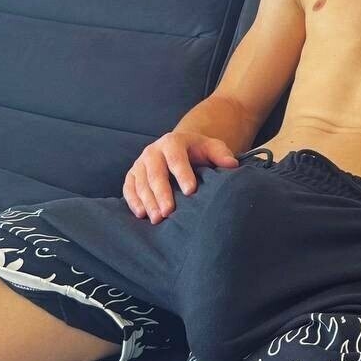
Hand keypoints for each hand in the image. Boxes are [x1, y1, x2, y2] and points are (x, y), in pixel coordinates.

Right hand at [123, 130, 238, 222]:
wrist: (179, 147)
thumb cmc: (198, 151)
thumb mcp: (211, 147)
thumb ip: (221, 154)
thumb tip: (232, 165)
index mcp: (173, 142)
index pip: (176, 158)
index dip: (183, 174)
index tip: (191, 191)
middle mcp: (153, 150)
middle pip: (155, 173)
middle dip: (162, 193)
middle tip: (169, 212)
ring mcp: (140, 162)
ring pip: (141, 182)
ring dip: (148, 201)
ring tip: (157, 219)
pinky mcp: (132, 174)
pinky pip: (129, 187)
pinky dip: (133, 201)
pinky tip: (141, 214)